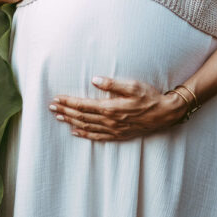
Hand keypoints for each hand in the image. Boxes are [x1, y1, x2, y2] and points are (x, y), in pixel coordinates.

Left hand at [49, 77, 187, 140]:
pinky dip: (84, 134)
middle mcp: (110, 121)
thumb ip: (112, 84)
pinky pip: (97, 136)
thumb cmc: (150, 97)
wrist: (165, 114)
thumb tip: (94, 80)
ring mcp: (114, 130)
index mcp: (110, 108)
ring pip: (87, 127)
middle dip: (65, 111)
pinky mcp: (119, 135)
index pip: (83, 105)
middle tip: (51, 107)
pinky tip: (76, 132)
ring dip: (71, 122)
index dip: (68, 102)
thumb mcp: (133, 86)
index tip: (56, 99)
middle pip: (81, 117)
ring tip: (58, 117)